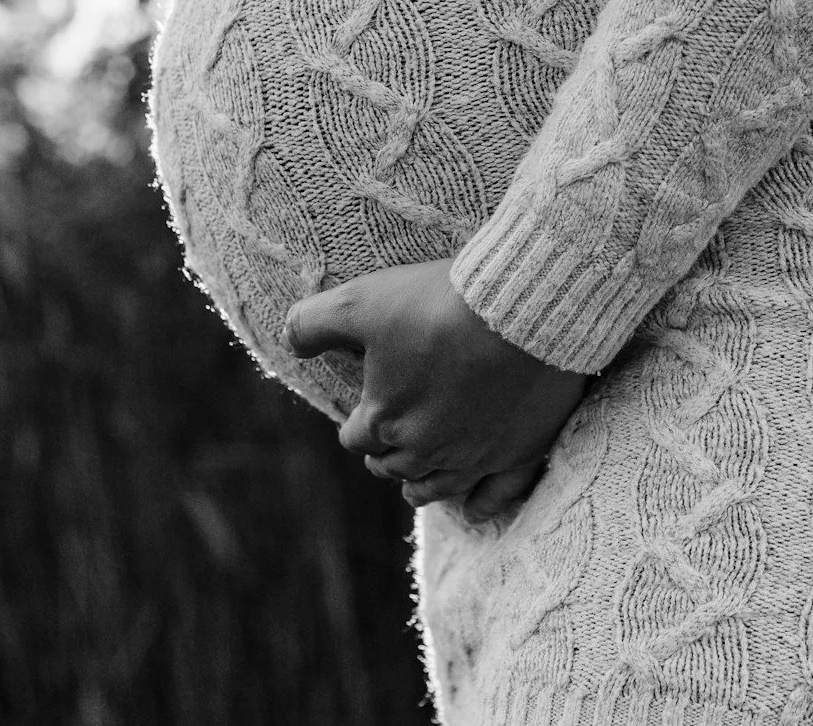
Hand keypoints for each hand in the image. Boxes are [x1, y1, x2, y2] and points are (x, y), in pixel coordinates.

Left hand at [284, 259, 588, 520]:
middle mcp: (425, 450)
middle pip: (393, 466)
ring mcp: (474, 457)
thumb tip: (289, 342)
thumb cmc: (438, 302)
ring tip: (418, 474)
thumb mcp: (362, 301)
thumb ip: (314, 323)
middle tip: (396, 431)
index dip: (360, 421)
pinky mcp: (520, 452)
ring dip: (422, 481)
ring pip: (436, 489)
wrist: (524, 306)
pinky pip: (496, 496)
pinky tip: (472, 510)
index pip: (355, 438)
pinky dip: (480, 505)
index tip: (371, 402)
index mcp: (383, 421)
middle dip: (389, 451)